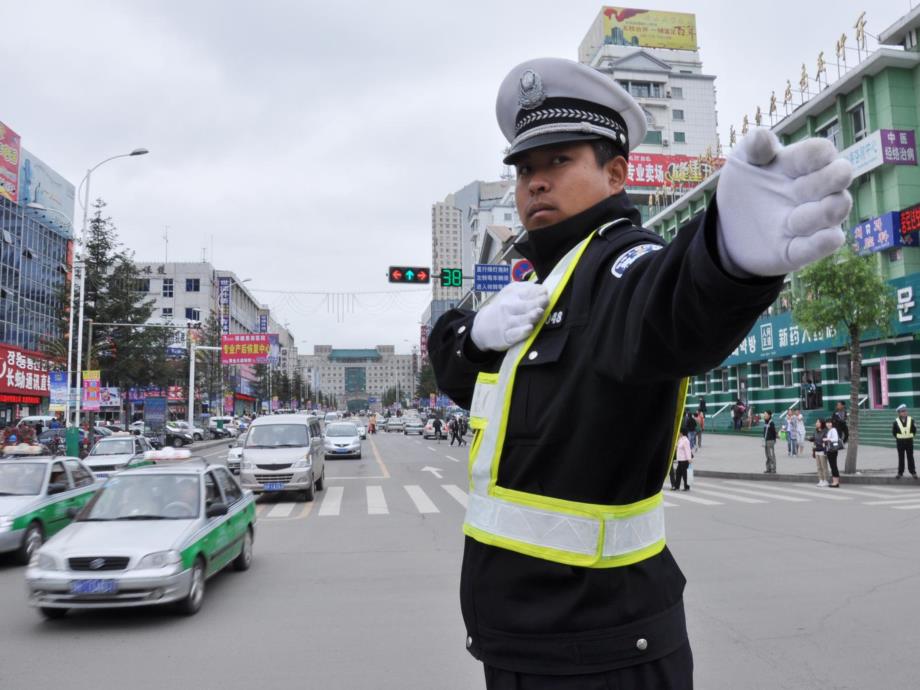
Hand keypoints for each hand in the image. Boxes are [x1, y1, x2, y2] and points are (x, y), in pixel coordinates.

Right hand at [471, 281, 548, 351]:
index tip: (544, 291)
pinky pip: (514, 335)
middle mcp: (508, 309)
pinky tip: (529, 328)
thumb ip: (526, 290)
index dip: (535, 292)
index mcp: (511, 297)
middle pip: (523, 306)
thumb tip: (542, 288)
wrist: (482, 327)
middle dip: (535, 303)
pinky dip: (521, 332)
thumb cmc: (502, 309)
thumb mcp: (510, 294)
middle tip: (545, 300)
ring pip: (520, 320)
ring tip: (539, 312)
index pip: (525, 293)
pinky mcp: (506, 337)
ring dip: (530, 316)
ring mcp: (507, 323)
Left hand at [716, 129, 853, 276]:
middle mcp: (813, 190)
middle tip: (800, 188)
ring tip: (793, 219)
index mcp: (799, 164)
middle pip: (840, 176)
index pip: (820, 151)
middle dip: (830, 179)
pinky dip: (826, 241)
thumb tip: (762, 138)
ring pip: (836, 210)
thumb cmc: (746, 185)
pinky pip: (823, 245)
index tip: (789, 163)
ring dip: (823, 212)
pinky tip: (827, 237)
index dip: (816, 154)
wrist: (731, 227)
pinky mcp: (801, 249)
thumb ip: (752, 148)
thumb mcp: (742, 163)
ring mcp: (810, 219)